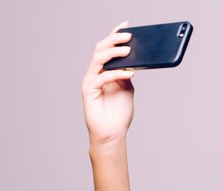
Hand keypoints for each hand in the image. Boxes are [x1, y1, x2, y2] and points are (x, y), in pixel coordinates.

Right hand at [82, 21, 135, 146]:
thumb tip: (133, 61)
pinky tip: (129, 73)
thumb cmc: (119, 113)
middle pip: (101, 49)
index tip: (127, 26)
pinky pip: (102, 77)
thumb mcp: (128, 89)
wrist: (113, 133)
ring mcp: (91, 80)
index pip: (108, 48)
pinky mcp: (89, 90)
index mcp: (104, 70)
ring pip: (98, 59)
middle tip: (129, 36)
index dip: (115, 35)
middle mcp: (95, 73)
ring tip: (128, 50)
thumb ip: (127, 74)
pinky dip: (116, 73)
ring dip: (114, 52)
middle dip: (114, 40)